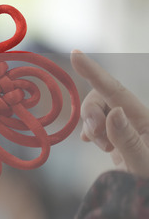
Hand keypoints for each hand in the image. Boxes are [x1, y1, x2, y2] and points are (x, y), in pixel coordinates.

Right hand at [72, 51, 148, 177]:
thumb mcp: (142, 165)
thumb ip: (128, 139)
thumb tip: (113, 111)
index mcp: (144, 120)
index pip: (115, 91)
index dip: (94, 72)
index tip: (75, 53)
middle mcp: (134, 119)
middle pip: (100, 99)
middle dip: (91, 115)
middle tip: (99, 143)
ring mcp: (124, 128)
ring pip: (95, 112)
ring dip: (92, 128)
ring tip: (106, 150)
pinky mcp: (117, 139)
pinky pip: (95, 125)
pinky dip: (90, 132)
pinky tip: (95, 144)